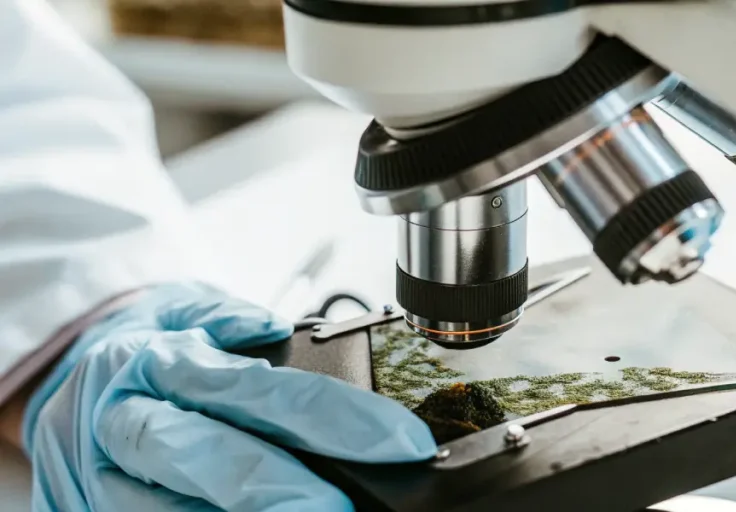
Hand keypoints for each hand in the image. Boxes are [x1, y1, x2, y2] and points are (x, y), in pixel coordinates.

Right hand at [22, 283, 435, 510]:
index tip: (398, 442)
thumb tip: (271, 327)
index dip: (333, 417)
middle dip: (281, 486)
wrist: (66, 375)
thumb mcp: (183, 311)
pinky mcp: (90, 506)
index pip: (259, 389)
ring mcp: (104, 471)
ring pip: (168, 507)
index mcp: (162, 358)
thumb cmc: (147, 346)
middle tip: (340, 508)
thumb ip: (227, 318)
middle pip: (214, 454)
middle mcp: (129, 415)